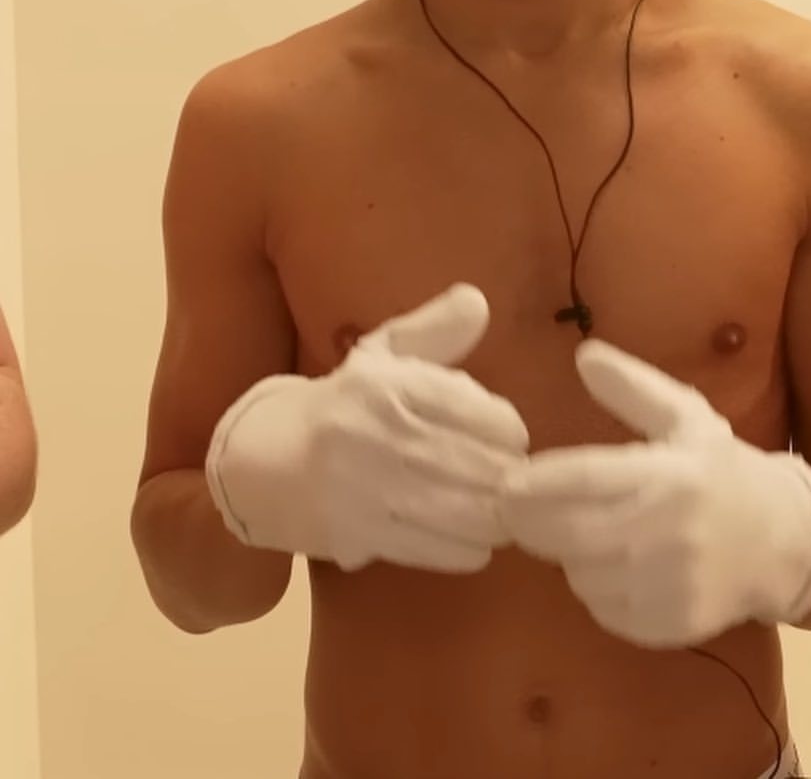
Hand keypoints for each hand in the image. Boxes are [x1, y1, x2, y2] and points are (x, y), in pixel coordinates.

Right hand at [206, 283, 528, 572]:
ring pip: (467, 514)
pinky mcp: (359, 535)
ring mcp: (367, 488)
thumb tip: (478, 300)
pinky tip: (471, 538)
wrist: (259, 463)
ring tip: (498, 511)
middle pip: (481, 467)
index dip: (509, 430)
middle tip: (513, 481)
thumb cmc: (340, 405)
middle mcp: (377, 433)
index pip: (481, 411)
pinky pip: (440, 549)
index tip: (510, 438)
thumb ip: (434, 329)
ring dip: (495, 517)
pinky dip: (468, 548)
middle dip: (508, 477)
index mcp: (387, 383)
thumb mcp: (380, 355)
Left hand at [499, 340, 810, 646]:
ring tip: (572, 528)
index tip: (505, 480)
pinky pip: (603, 610)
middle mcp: (670, 534)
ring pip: (581, 574)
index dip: (537, 482)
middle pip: (570, 534)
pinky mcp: (670, 626)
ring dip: (564, 553)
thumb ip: (632, 386)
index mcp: (671, 475)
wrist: (783, 541)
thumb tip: (583, 355)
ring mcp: (671, 586)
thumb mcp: (685, 416)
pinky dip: (593, 588)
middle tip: (510, 507)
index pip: (585, 478)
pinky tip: (605, 563)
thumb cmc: (722, 470)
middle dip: (529, 521)